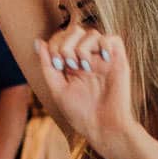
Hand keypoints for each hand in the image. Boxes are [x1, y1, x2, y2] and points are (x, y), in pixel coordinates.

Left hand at [32, 27, 133, 154]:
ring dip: (83, 47)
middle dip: (66, 44)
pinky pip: (113, 38)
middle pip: (75, 31)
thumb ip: (47, 65)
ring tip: (84, 67)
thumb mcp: (57, 89)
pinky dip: (105, 44)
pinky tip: (102, 59)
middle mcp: (87, 59)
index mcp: (72, 64)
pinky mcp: (119, 61)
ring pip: (92, 33)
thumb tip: (38, 42)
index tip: (58, 65)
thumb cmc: (80, 114)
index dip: (55, 45)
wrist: (103, 127)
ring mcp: (103, 59)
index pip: (61, 38)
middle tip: (69, 64)